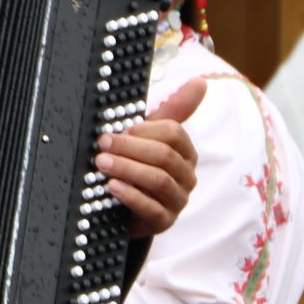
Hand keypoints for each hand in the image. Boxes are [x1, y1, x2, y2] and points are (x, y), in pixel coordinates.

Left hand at [99, 76, 202, 236]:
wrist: (126, 205)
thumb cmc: (139, 163)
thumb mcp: (150, 136)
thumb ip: (174, 110)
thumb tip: (201, 81)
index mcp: (186, 152)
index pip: (174, 134)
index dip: (145, 130)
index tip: (120, 128)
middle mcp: (187, 176)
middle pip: (164, 156)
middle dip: (130, 148)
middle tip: (102, 144)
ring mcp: (178, 200)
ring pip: (158, 180)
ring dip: (127, 169)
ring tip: (102, 163)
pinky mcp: (164, 222)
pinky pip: (151, 208)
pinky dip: (130, 195)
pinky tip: (112, 186)